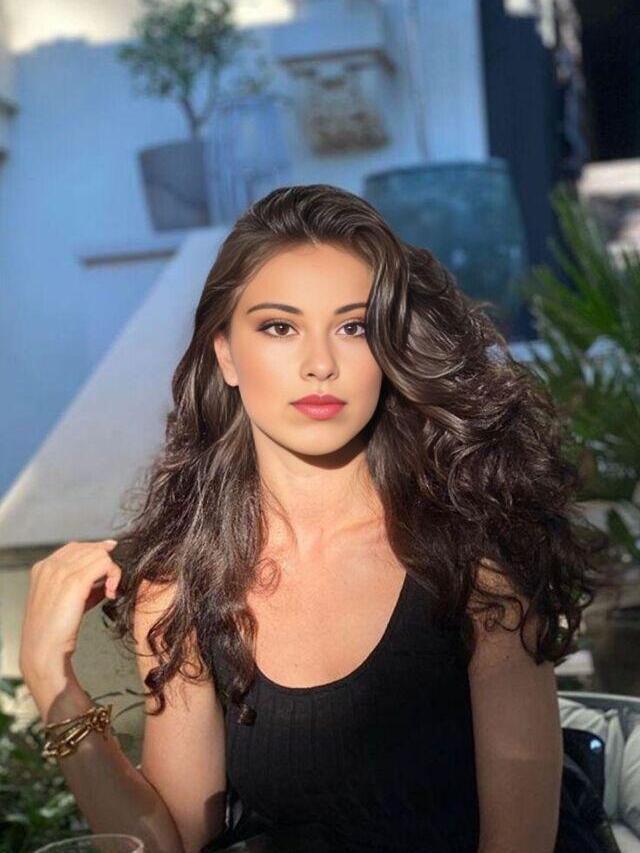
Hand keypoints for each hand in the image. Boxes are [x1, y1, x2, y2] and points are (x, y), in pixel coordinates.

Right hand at [19, 539, 120, 682]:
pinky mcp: (75, 581)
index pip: (76, 547)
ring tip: (111, 590)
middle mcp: (50, 565)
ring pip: (100, 554)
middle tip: (111, 583)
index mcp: (43, 568)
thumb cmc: (55, 631)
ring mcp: (61, 572)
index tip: (110, 558)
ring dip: (112, 571)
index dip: (96, 551)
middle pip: (89, 548)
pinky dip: (114, 576)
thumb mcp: (65, 600)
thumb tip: (107, 576)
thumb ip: (82, 584)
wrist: (43, 650)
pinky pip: (105, 565)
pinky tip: (112, 592)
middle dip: (105, 562)